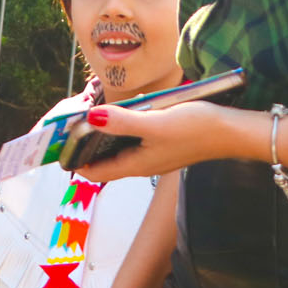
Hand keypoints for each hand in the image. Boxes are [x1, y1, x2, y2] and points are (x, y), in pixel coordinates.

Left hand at [75, 102, 259, 183]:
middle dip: (85, 148)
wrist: (231, 132)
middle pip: (105, 161)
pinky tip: (121, 115)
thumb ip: (123, 122)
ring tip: (85, 119)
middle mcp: (142, 163)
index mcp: (136, 164)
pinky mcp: (164, 144)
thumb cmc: (195, 129)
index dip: (74, 161)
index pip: (95, 172)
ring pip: (119, 150)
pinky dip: (120, 131)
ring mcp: (154, 155)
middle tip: (65, 128)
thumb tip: (90, 118)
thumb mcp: (155, 122)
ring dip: (102, 138)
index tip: (56, 148)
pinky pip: (134, 141)